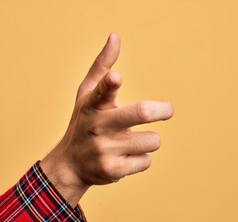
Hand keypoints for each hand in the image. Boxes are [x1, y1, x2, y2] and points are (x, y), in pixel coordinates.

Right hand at [40, 32, 173, 206]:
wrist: (70, 164)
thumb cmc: (84, 122)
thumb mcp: (87, 94)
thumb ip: (102, 66)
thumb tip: (115, 35)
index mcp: (92, 104)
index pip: (100, 90)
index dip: (110, 83)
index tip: (116, 78)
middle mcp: (97, 126)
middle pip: (140, 113)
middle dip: (162, 110)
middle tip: (167, 110)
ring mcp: (104, 149)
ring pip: (152, 140)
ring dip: (149, 140)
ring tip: (131, 141)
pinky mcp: (112, 170)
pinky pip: (146, 161)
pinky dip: (141, 158)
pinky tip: (126, 158)